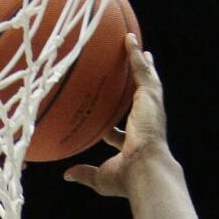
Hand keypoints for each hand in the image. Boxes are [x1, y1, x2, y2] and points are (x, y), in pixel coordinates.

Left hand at [63, 37, 168, 197]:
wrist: (145, 169)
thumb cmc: (127, 178)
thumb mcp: (101, 176)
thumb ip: (84, 173)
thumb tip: (67, 175)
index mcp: (133, 141)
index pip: (122, 130)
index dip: (115, 125)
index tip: (107, 121)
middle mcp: (144, 122)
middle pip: (139, 97)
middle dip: (136, 83)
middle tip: (135, 69)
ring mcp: (150, 107)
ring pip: (144, 78)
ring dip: (138, 61)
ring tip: (132, 44)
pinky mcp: (151, 96)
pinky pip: (142, 69)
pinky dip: (135, 55)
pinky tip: (128, 40)